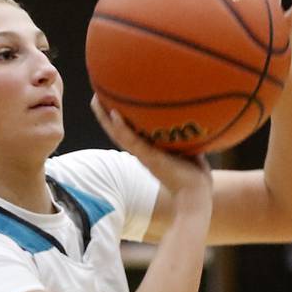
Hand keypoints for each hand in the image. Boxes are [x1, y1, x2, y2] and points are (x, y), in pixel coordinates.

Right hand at [90, 95, 211, 199]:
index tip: (110, 101)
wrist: (196, 195)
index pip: (128, 133)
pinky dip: (121, 128)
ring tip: (95, 100)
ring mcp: (143, 155)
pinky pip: (131, 141)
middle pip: (117, 131)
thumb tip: (196, 120)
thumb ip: (186, 137)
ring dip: (105, 118)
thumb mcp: (190, 150)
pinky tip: (113, 114)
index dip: (118, 119)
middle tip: (95, 96)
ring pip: (117, 135)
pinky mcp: (148, 158)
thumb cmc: (195, 176)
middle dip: (105, 115)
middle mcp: (142, 152)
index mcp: (148, 151)